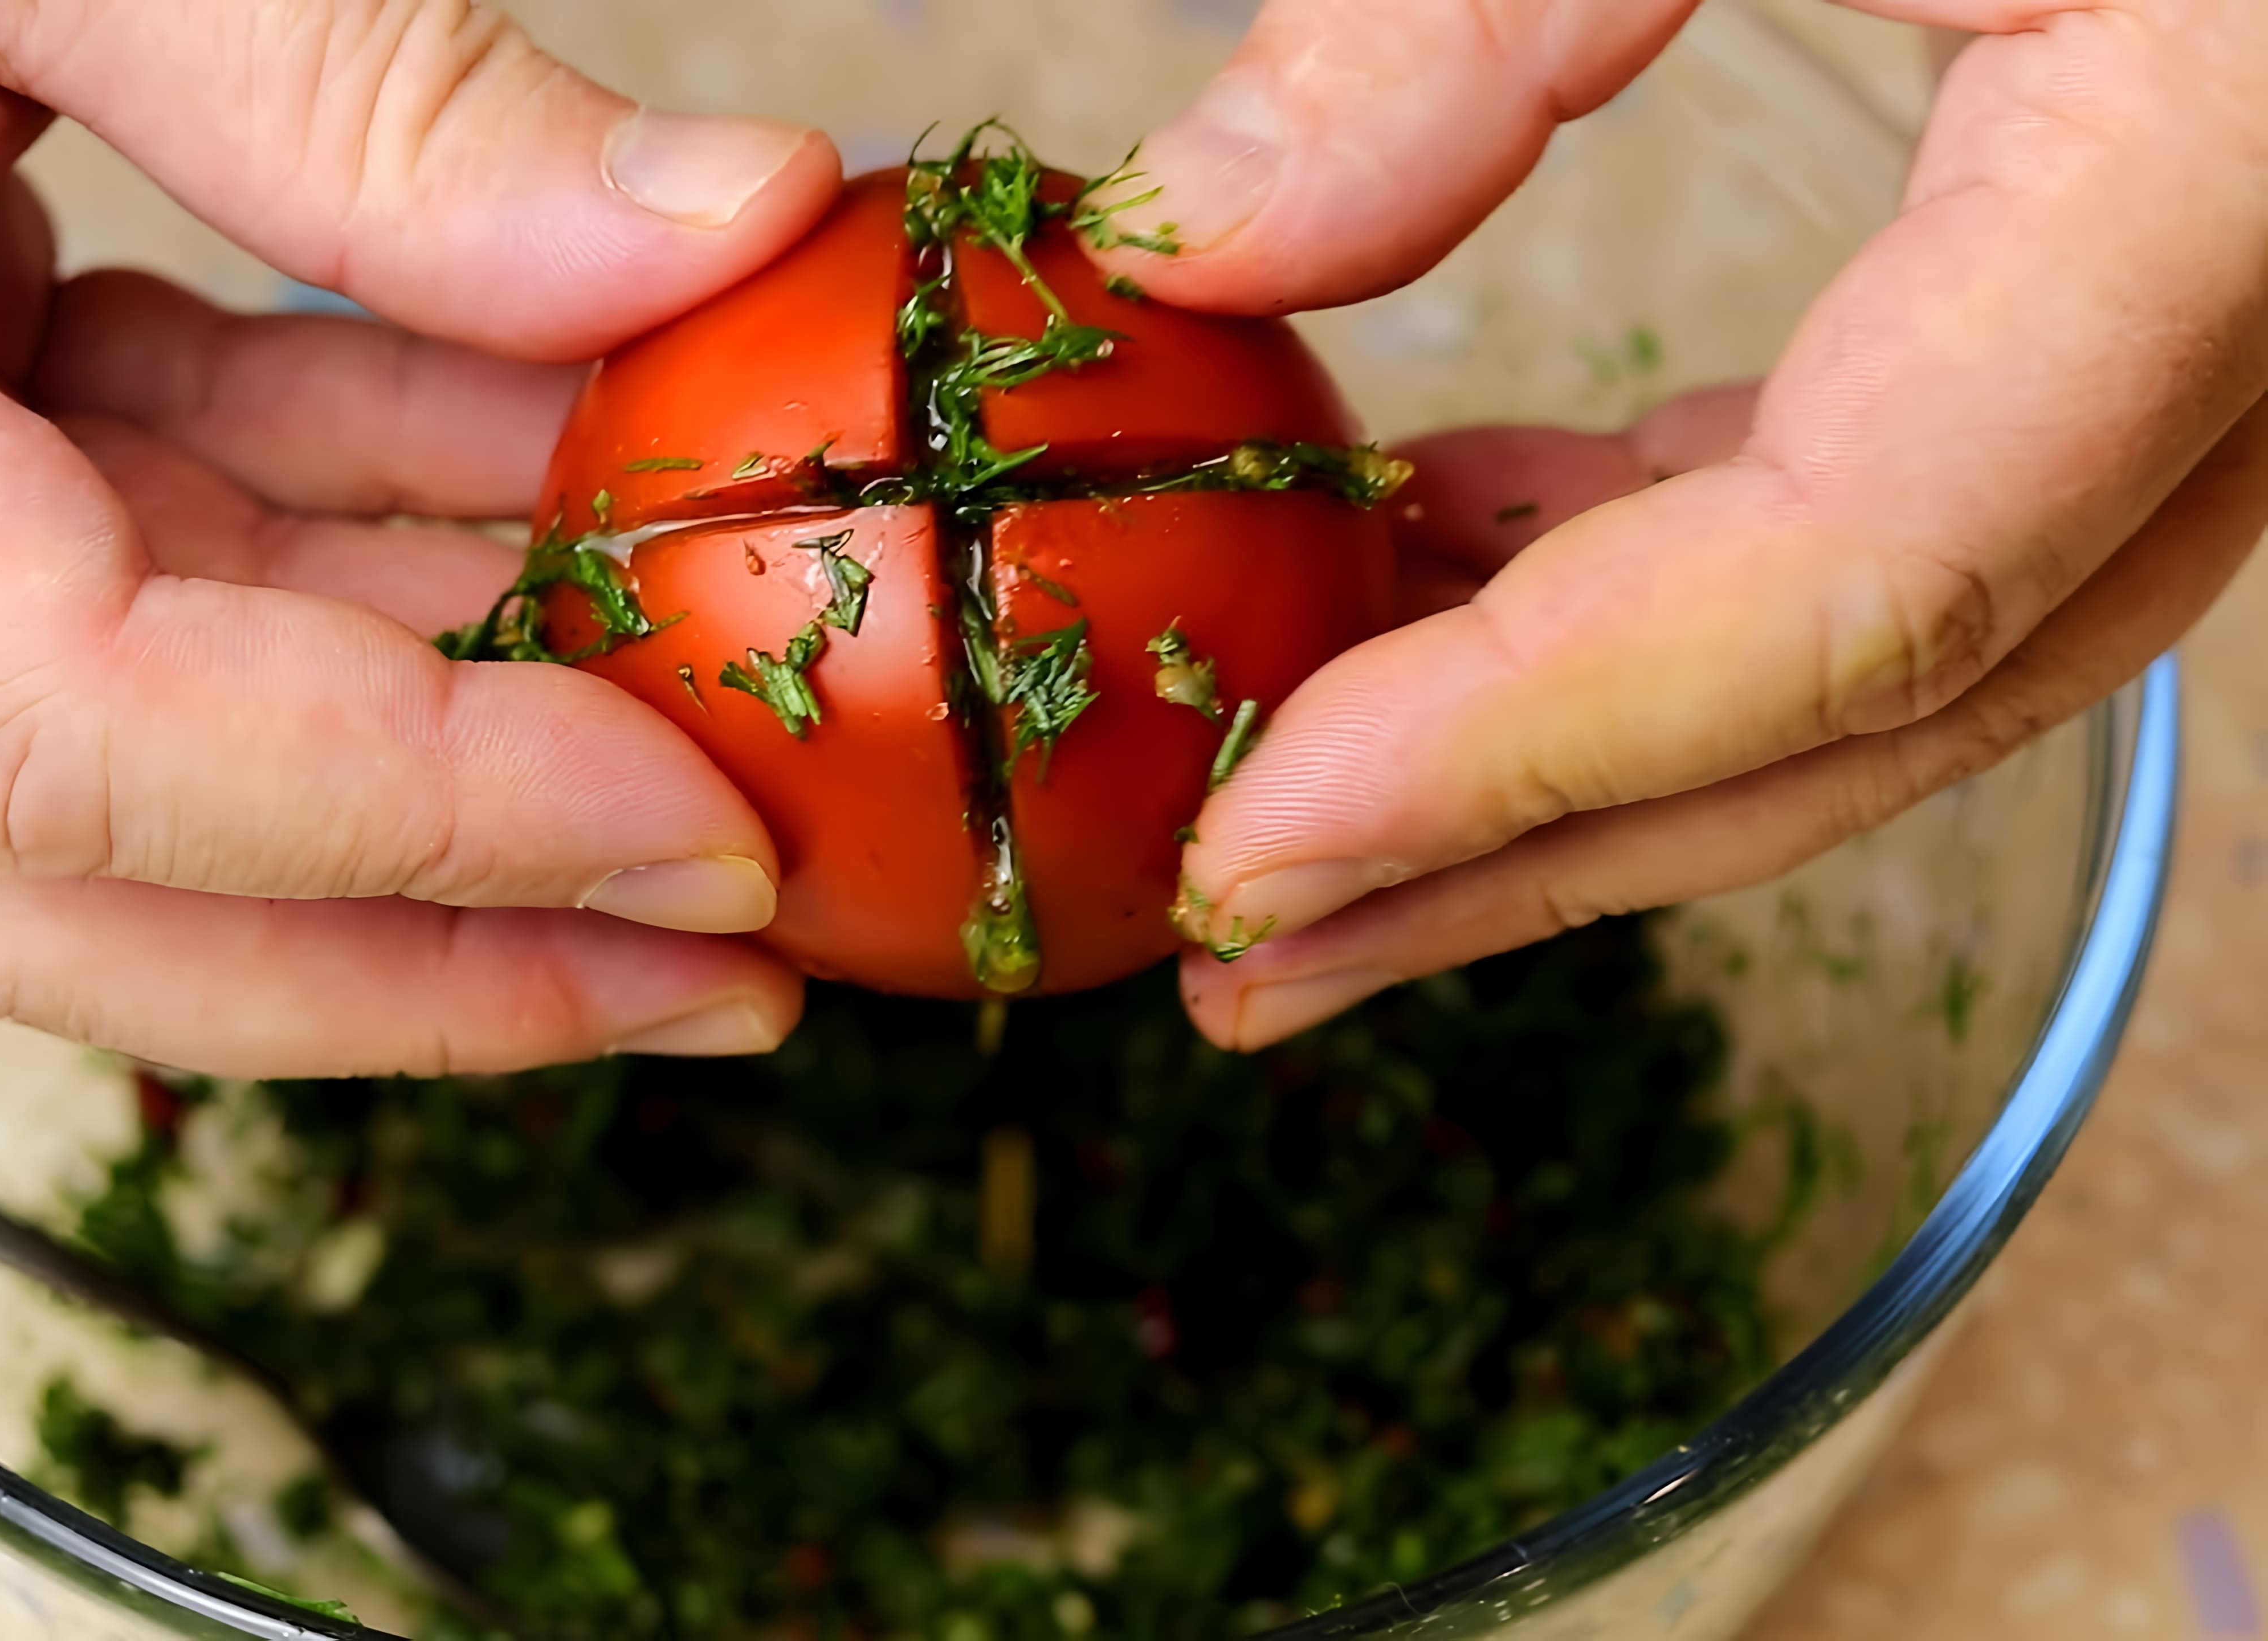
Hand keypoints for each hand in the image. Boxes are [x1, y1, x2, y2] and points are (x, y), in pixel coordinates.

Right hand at [0, 0, 844, 1075]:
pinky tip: (565, 519)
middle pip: (63, 880)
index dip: (407, 820)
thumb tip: (720, 231)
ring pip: (122, 764)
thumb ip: (363, 90)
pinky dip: (359, 554)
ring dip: (428, 753)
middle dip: (424, 950)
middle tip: (725, 967)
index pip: (58, 738)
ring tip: (708, 743)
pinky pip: (133, 573)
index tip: (697, 841)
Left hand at [1096, 0, 2267, 1047]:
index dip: (1526, 744)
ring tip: (1309, 827)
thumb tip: (1184, 233)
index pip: (1853, 572)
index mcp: (2224, 182)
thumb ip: (1475, 10)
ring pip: (1905, 648)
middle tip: (1246, 952)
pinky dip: (1662, 580)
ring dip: (1588, 753)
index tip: (1249, 849)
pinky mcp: (2151, 293)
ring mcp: (2240, 327)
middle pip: (1879, 695)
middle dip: (1536, 851)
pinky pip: (1912, 509)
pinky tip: (1453, 577)